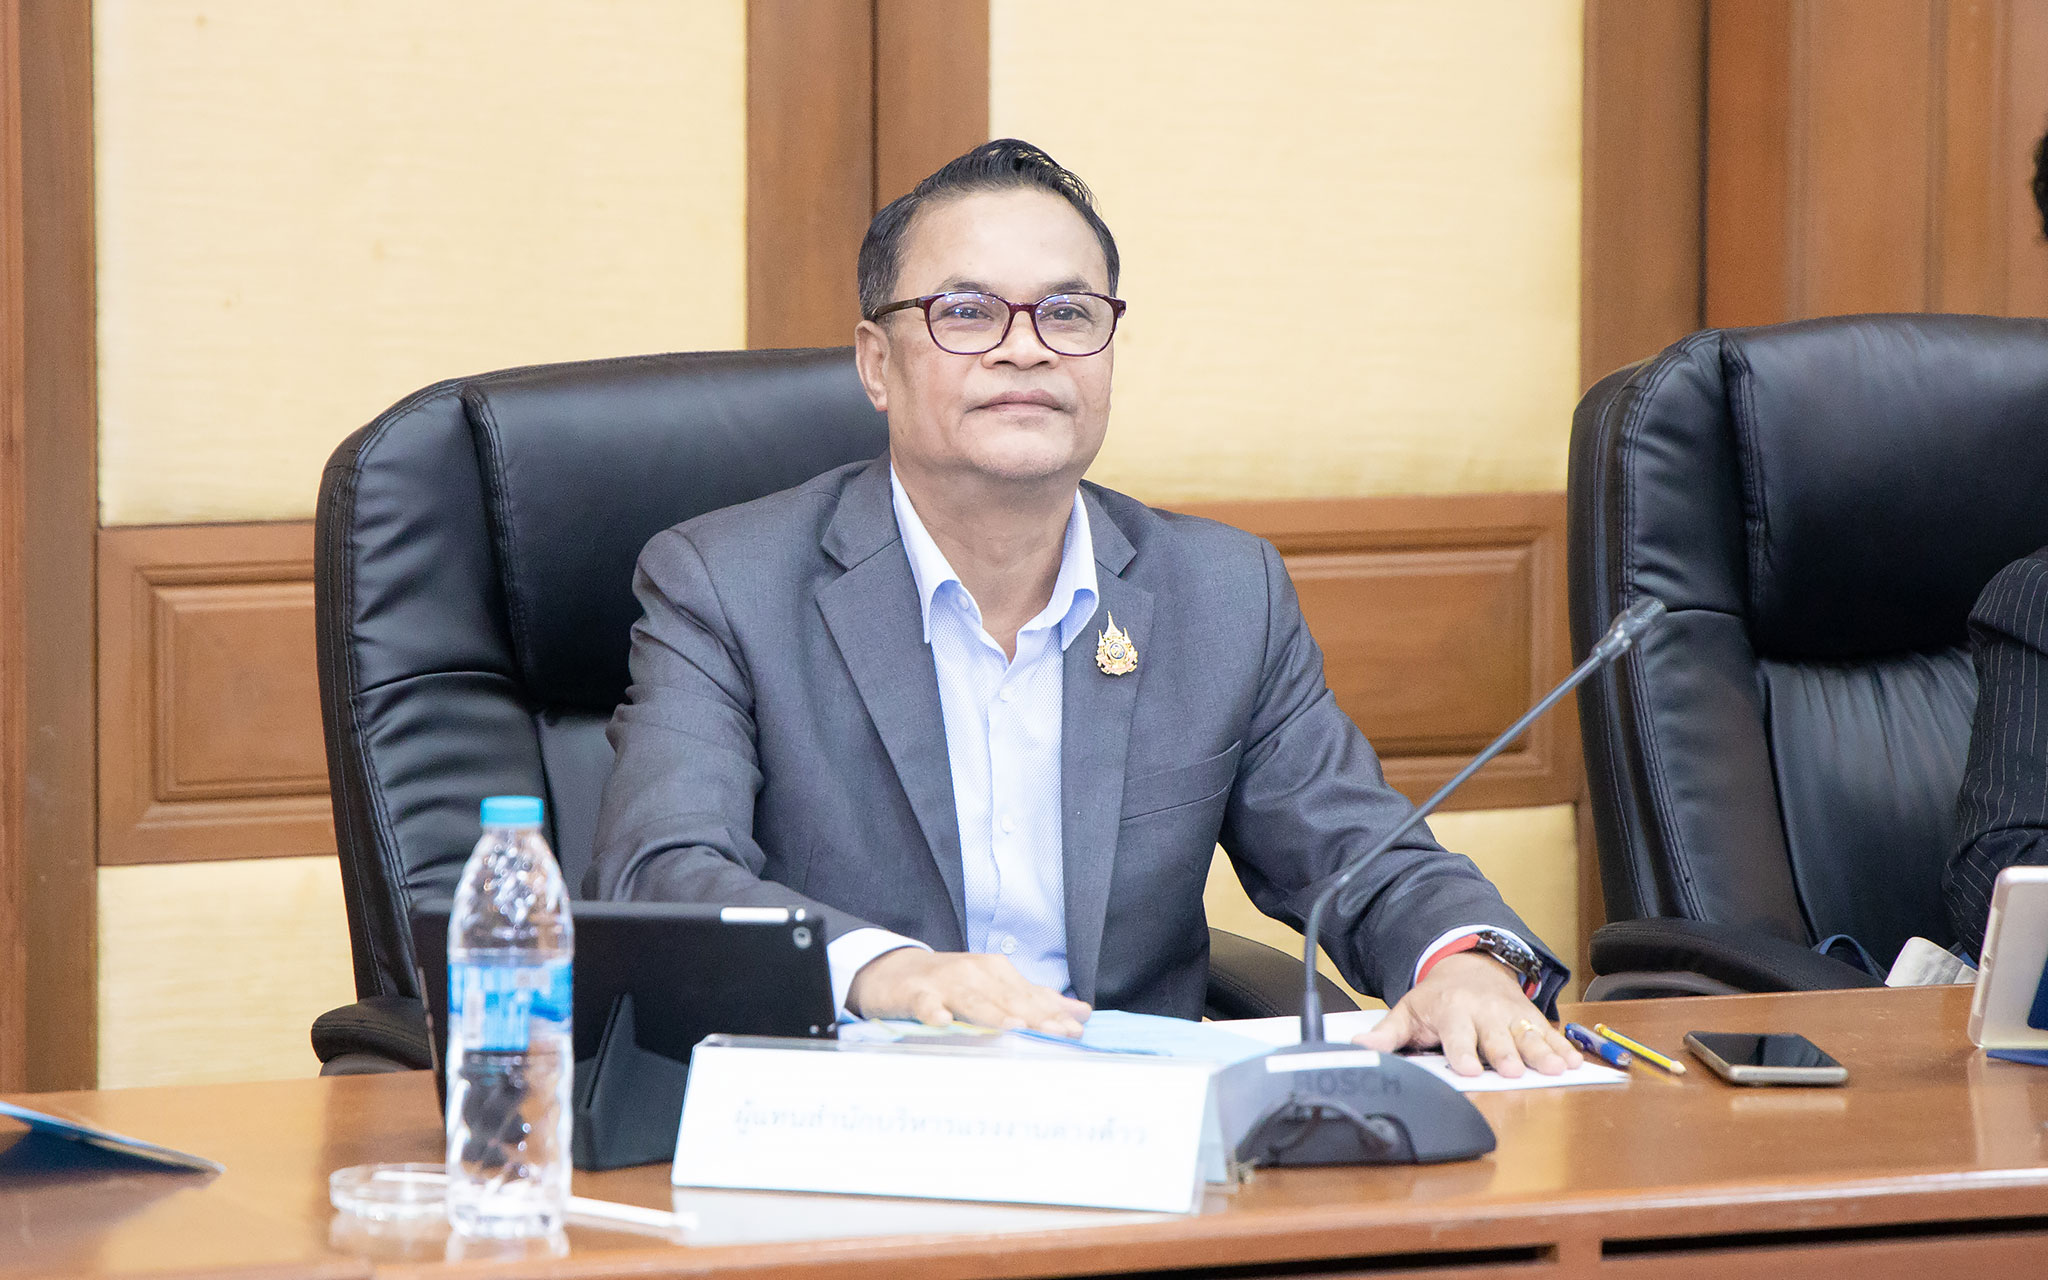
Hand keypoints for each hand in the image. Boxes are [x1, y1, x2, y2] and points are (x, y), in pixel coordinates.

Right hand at [847, 949, 1091, 1036]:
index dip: (1054, 1013)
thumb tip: (1082, 1012)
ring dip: (992, 1013)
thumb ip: (1037, 1000)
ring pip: (972, 1001)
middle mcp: (974, 973)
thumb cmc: (952, 984)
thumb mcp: (996, 988)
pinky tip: (943, 1021)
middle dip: (1034, 1016)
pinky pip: (926, 1004)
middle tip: (1057, 1034)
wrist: (894, 972)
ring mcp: (944, 983)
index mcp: (996, 971)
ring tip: (1013, 1027)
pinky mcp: (915, 994)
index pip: (1030, 995)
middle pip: (1008, 998)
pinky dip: (934, 1011)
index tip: (1076, 1031)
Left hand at [1353, 952, 1580, 1077]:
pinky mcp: (1531, 1018)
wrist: (1470, 966)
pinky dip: (1564, 1047)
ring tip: (1556, 1069)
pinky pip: (1549, 1033)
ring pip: (1527, 1035)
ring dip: (1542, 1052)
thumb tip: (1358, 1049)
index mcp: (1453, 1011)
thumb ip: (1386, 1034)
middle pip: (1496, 1037)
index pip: (1457, 1036)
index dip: (1462, 1053)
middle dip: (1506, 1054)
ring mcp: (1511, 1015)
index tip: (1469, 1070)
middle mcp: (1484, 1013)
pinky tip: (1575, 1063)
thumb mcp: (1408, 1010)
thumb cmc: (1437, 998)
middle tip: (1515, 1071)